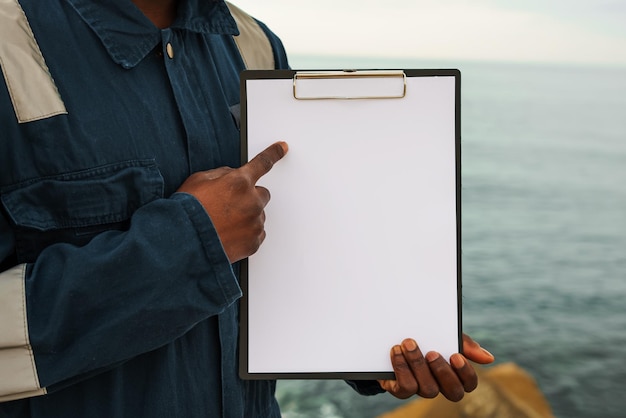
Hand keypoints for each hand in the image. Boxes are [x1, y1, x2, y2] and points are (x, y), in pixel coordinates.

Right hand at [177, 142, 287, 262]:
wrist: (184, 243)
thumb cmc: (188, 212)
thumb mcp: (198, 180)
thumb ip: (221, 174)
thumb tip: (232, 175)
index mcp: (239, 182)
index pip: (262, 163)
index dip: (273, 153)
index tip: (282, 148)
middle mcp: (252, 201)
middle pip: (262, 194)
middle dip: (250, 197)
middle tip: (230, 206)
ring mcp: (255, 223)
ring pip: (258, 215)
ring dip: (246, 217)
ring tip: (223, 224)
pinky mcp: (254, 242)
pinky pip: (256, 234)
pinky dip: (245, 234)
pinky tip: (228, 235)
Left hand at [378, 333, 493, 400]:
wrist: (392, 335)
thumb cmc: (425, 337)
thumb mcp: (445, 335)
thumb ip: (464, 344)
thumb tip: (489, 358)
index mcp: (453, 373)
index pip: (469, 384)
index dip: (466, 373)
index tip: (456, 355)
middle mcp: (440, 385)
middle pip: (453, 392)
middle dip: (443, 372)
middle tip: (432, 352)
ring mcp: (421, 389)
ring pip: (428, 389)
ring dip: (418, 365)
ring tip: (408, 343)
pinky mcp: (401, 389)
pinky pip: (406, 387)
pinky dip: (401, 367)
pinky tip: (396, 350)